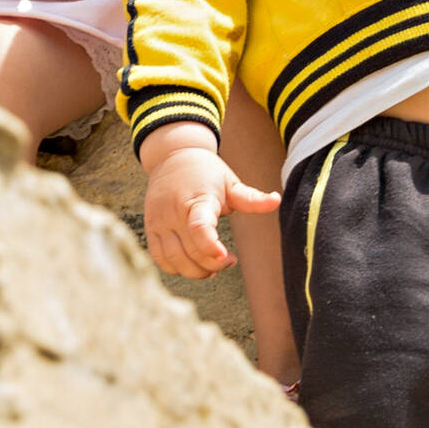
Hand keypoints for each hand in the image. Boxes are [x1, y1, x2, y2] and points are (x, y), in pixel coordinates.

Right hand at [140, 137, 279, 279]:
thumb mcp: (230, 183)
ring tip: (212, 266)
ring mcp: (159, 222)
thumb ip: (252, 198)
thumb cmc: (205, 172)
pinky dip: (176, 269)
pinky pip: (160, 259)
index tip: (226, 257)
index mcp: (197, 200)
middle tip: (229, 260)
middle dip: (214, 265)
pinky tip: (192, 263)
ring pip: (175, 260)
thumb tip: (277, 200)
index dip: (211, 246)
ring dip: (197, 271)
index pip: (200, 227)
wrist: (171, 157)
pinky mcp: (150, 229)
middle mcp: (173, 212)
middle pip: (192, 251)